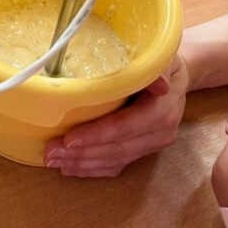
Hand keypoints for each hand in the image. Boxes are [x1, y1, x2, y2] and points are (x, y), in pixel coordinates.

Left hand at [43, 54, 188, 176]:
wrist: (177, 78)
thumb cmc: (163, 63)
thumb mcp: (162, 58)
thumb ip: (157, 69)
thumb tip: (158, 80)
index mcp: (162, 110)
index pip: (125, 127)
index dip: (97, 134)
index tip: (69, 138)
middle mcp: (160, 133)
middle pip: (117, 149)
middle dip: (82, 153)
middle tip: (50, 152)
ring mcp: (152, 145)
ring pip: (115, 160)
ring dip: (82, 163)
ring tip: (54, 160)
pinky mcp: (144, 151)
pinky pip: (117, 164)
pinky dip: (92, 168)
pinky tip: (71, 168)